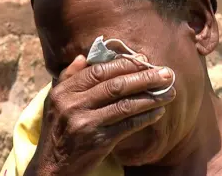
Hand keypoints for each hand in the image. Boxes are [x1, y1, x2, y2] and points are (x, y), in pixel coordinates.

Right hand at [24, 55, 174, 175]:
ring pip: (124, 105)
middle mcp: (74, 105)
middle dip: (144, 77)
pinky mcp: (98, 142)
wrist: (52, 168)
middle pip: (115, 86)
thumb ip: (69, 77)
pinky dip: (145, 117)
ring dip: (151, 97)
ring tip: (170, 92)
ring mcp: (86, 124)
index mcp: (64, 91)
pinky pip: (127, 126)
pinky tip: (158, 112)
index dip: (124, 64)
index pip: (98, 71)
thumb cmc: (57, 130)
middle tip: (167, 73)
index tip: (144, 59)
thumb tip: (84, 56)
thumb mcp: (55, 101)